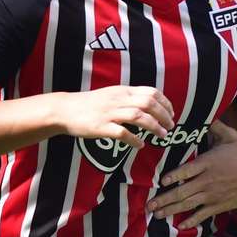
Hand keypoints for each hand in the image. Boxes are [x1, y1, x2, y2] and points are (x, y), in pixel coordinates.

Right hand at [56, 86, 174, 148]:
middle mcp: (118, 100)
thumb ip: (128, 98)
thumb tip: (149, 105)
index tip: (171, 113)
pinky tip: (140, 144)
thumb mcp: (111, 94)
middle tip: (170, 126)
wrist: (65, 109)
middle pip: (148, 103)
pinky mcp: (101, 127)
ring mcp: (109, 113)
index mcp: (122, 91)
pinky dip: (134, 139)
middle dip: (164, 115)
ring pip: (138, 116)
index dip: (165, 103)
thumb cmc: (89, 104)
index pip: (150, 92)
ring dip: (154, 127)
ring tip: (162, 135)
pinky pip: (122, 133)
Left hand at [149, 126, 236, 224]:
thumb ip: (214, 126)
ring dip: (171, 210)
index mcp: (207, 163)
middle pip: (181, 192)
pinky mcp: (221, 205)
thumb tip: (205, 113)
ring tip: (156, 215)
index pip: (186, 171)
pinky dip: (191, 221)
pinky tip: (180, 225)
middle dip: (163, 200)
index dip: (172, 177)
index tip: (161, 181)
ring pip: (188, 204)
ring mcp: (213, 195)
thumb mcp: (230, 136)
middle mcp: (207, 181)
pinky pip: (203, 214)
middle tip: (149, 205)